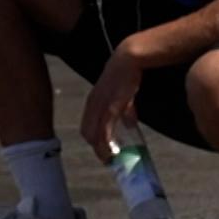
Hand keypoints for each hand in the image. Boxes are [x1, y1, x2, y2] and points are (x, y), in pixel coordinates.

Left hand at [79, 41, 143, 160]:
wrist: (127, 60)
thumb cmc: (126, 75)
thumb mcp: (123, 95)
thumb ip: (125, 110)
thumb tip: (131, 124)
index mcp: (93, 102)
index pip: (87, 126)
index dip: (94, 140)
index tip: (104, 152)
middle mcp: (93, 105)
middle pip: (87, 133)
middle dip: (97, 148)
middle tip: (108, 159)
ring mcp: (100, 106)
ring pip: (95, 134)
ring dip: (101, 149)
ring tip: (110, 159)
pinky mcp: (111, 106)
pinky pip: (105, 128)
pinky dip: (107, 142)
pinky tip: (113, 150)